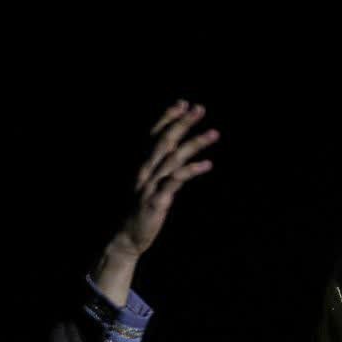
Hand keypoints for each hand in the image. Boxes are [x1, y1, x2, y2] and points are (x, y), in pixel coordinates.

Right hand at [109, 99, 219, 258]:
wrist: (127, 238)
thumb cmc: (141, 210)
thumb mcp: (151, 185)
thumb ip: (163, 168)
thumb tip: (179, 153)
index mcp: (143, 165)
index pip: (155, 134)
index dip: (168, 117)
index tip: (184, 103)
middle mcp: (145, 170)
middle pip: (165, 140)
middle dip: (183, 123)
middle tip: (200, 108)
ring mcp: (150, 185)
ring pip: (174, 157)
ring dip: (195, 143)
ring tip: (214, 133)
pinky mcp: (157, 201)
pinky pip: (176, 181)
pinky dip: (191, 170)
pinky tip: (208, 164)